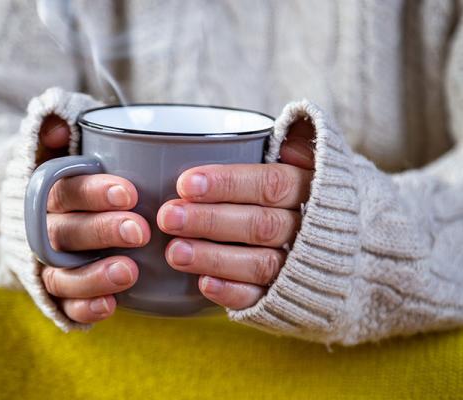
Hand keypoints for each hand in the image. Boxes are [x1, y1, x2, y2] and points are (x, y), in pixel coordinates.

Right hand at [38, 115, 150, 323]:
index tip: (129, 193)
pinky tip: (110, 305)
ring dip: (94, 275)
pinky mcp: (58, 292)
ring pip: (62, 274)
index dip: (94, 192)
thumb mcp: (64, 145)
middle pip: (66, 232)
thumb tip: (56, 127)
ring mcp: (49, 264)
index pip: (65, 190)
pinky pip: (65, 305)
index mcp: (48, 193)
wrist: (52, 215)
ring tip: (129, 272)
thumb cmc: (76, 176)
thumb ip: (58, 128)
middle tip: (140, 230)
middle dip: (102, 231)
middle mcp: (44, 230)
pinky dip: (84, 307)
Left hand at [157, 119, 315, 309]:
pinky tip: (203, 284)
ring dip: (214, 258)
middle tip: (168, 217)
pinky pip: (262, 298)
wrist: (355, 245)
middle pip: (260, 225)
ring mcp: (299, 266)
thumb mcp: (313, 161)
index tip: (185, 183)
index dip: (228, 184)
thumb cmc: (309, 192)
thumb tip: (271, 130)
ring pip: (259, 264)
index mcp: (312, 189)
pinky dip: (233, 292)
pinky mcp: (288, 296)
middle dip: (210, 221)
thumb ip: (294, 143)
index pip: (270, 184)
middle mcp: (309, 229)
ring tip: (174, 252)